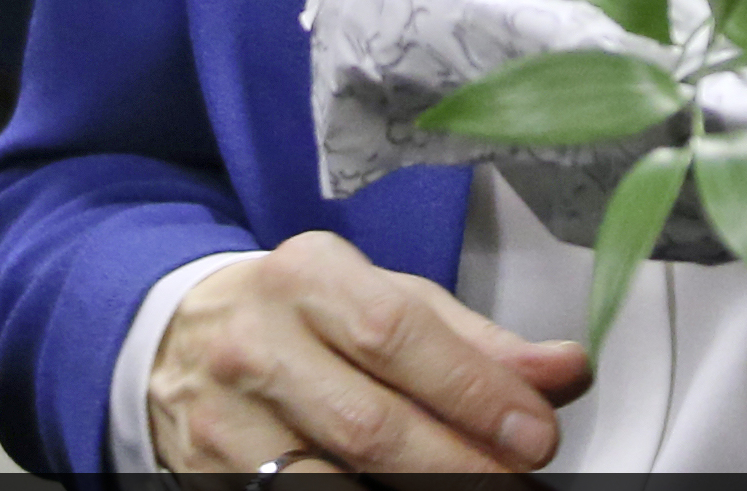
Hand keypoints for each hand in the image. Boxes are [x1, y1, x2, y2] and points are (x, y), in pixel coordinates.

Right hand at [146, 231, 590, 476]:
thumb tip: (564, 370)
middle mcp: (258, 342)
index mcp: (308, 276)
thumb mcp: (382, 300)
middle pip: (369, 423)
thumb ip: (474, 341)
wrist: (182, 341)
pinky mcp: (211, 474)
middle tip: (517, 482)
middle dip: (459, 464)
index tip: (535, 430)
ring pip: (332, 482)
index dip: (472, 388)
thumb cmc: (302, 319)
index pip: (396, 332)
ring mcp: (227, 417)